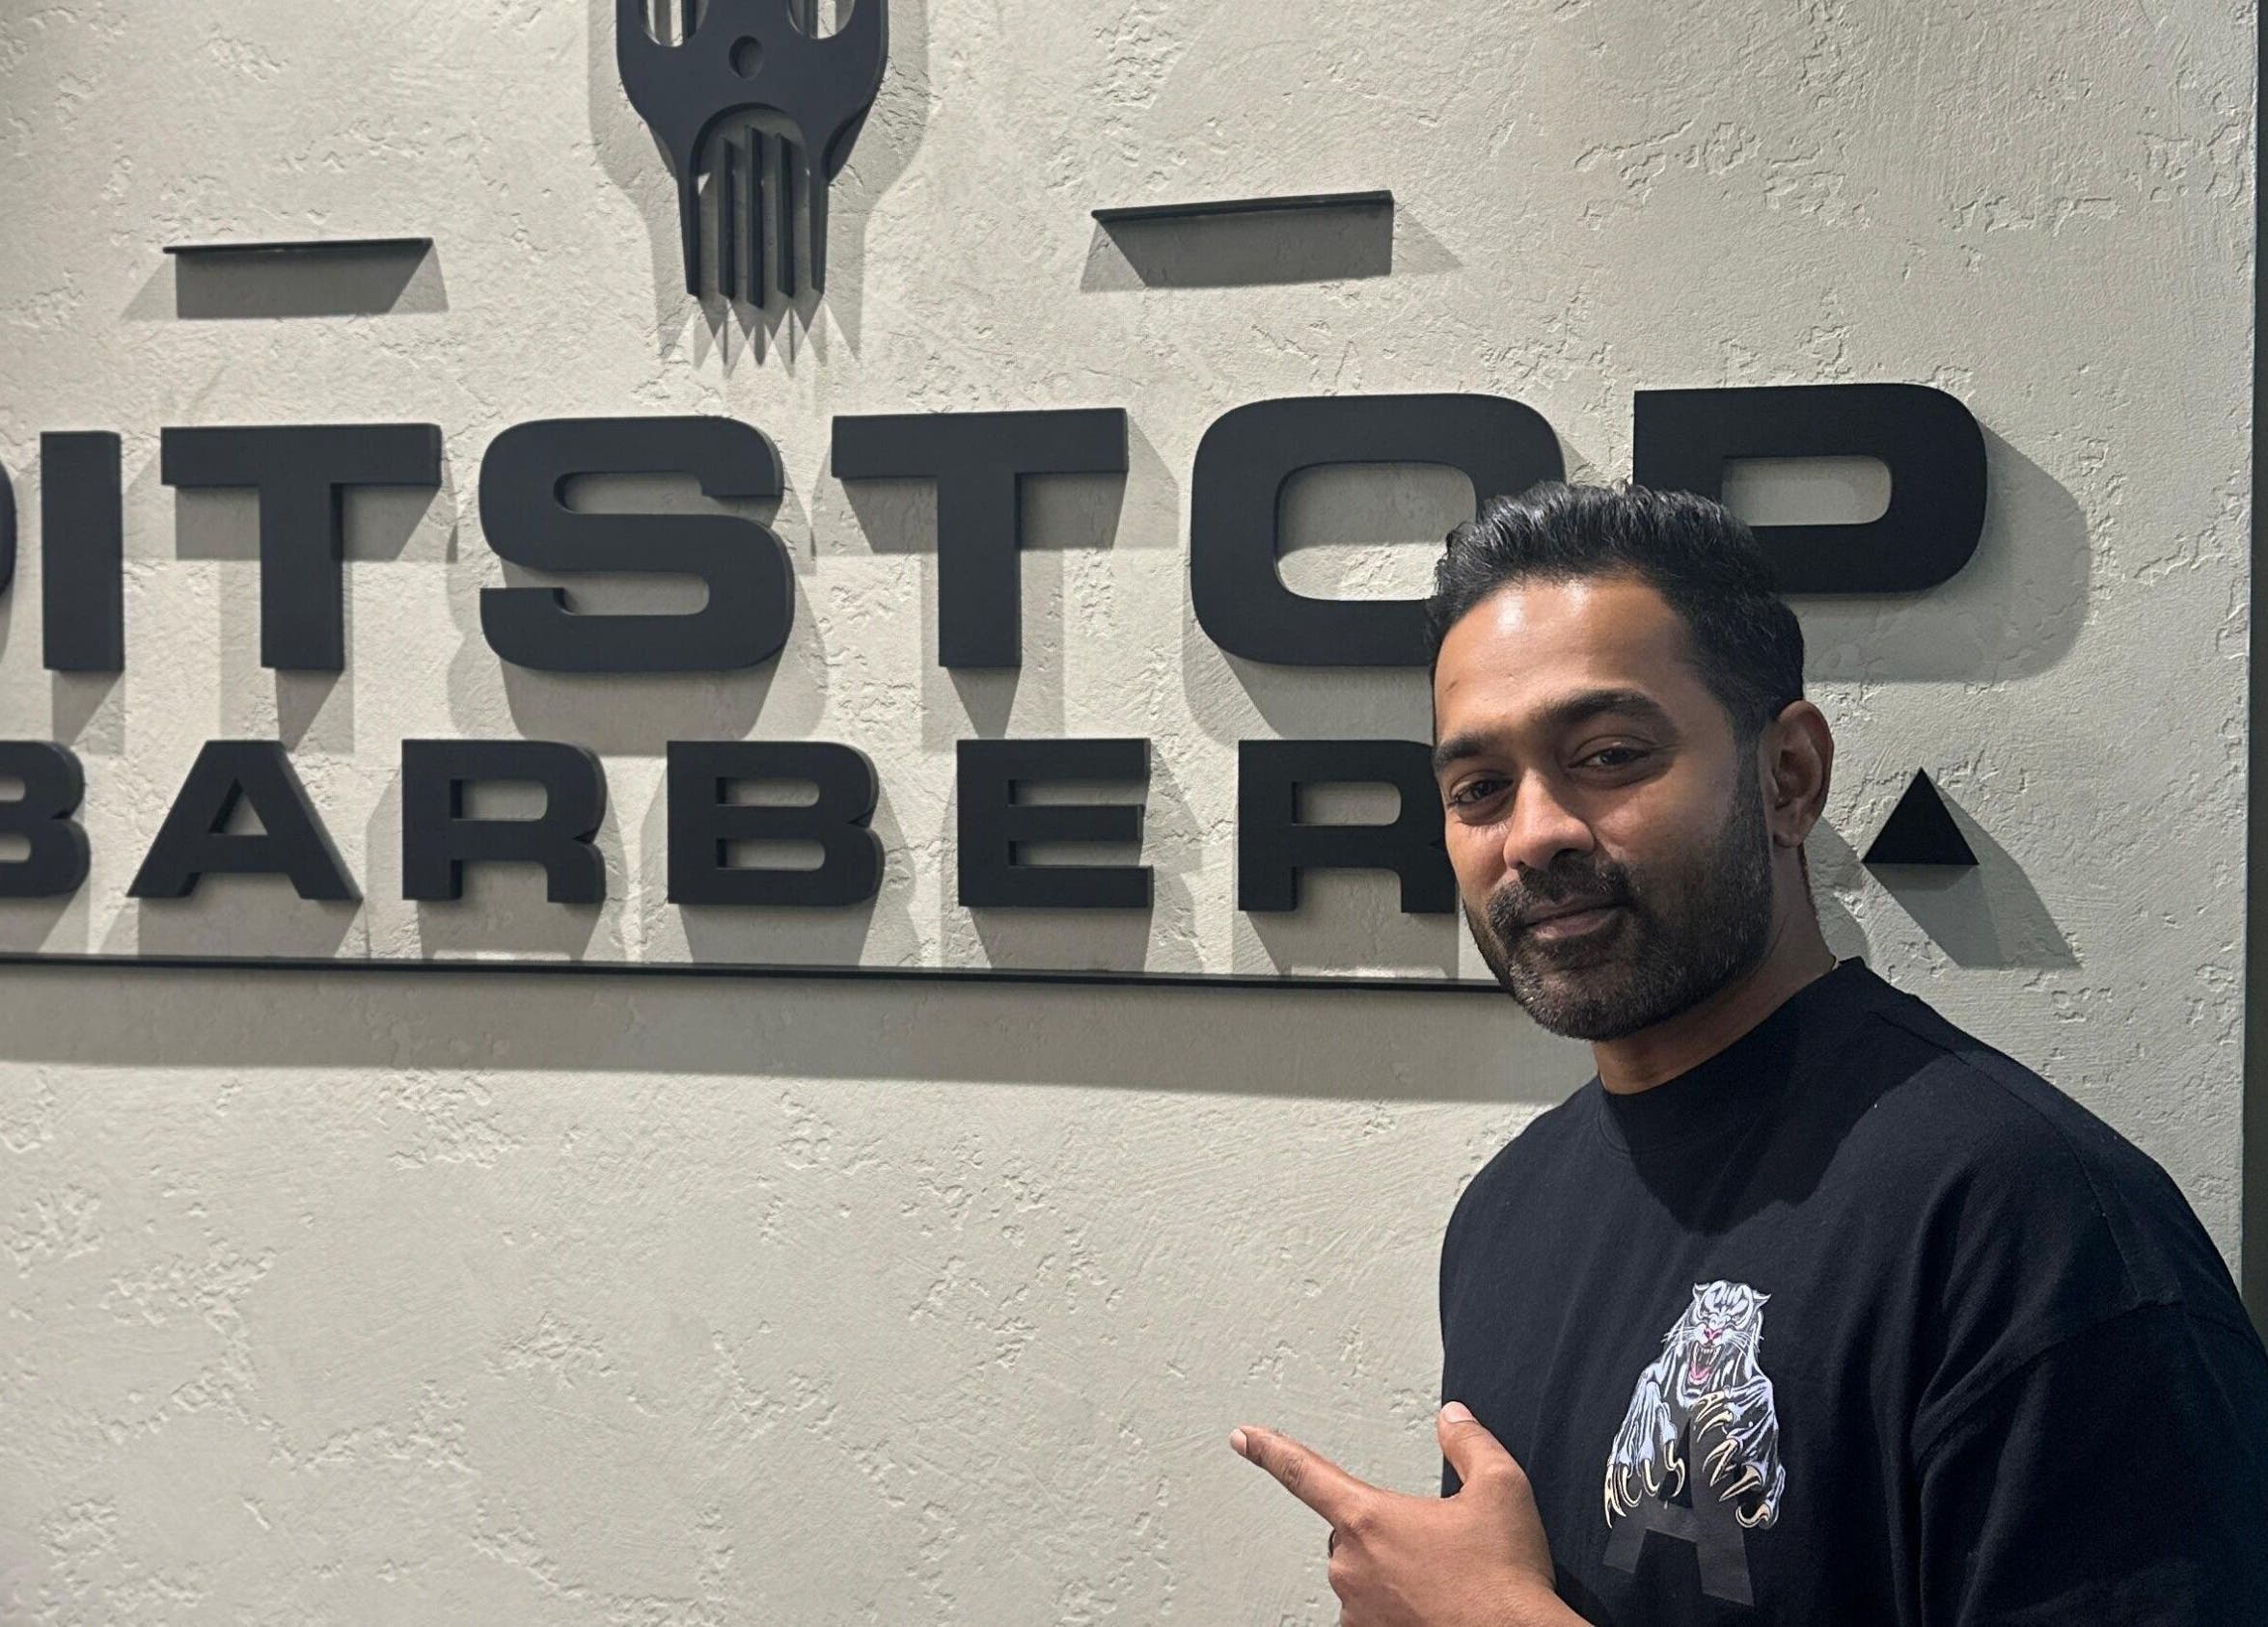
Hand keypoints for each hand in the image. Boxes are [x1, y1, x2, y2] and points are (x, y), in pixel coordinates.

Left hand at [1228, 1402, 1584, 1625]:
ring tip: (1444, 1583)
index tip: (1244, 1438)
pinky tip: (1434, 1607)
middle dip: (1384, 1531)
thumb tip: (1453, 1419)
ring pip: (1361, 1576)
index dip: (1271, 1450)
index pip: (1305, 1473)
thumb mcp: (1502, 1488)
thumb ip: (1470, 1443)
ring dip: (1390, 1573)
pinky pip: (1371, 1613)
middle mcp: (1351, 1567)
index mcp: (1370, 1519)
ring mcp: (1356, 1611)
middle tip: (1437, 1547)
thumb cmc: (1505, 1580)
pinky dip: (1394, 1607)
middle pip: (1350, 1532)